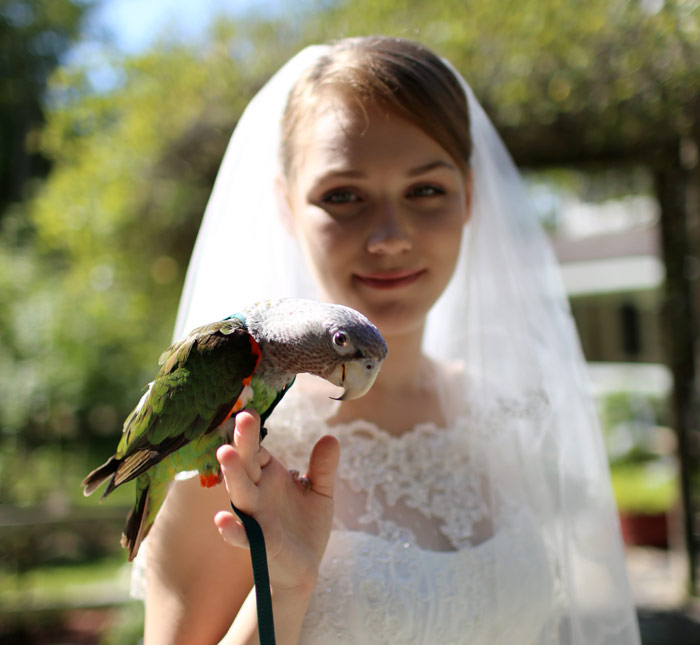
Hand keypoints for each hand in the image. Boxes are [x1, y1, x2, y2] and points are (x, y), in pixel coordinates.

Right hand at [214, 410, 339, 593]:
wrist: (305, 568)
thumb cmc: (306, 526)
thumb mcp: (321, 493)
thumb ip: (324, 468)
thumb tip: (331, 437)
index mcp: (270, 476)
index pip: (257, 450)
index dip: (252, 432)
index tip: (249, 411)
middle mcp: (258, 493)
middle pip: (246, 464)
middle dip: (243, 442)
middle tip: (242, 417)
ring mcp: (256, 518)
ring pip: (240, 493)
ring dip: (232, 474)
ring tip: (226, 453)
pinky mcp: (259, 543)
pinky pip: (241, 536)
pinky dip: (231, 529)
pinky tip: (223, 519)